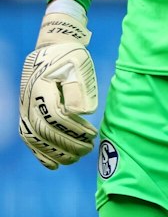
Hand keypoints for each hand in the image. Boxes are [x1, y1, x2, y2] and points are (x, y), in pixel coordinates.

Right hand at [18, 8, 97, 168]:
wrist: (52, 51)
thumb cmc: (70, 58)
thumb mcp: (78, 65)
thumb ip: (79, 88)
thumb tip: (81, 113)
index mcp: (41, 89)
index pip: (56, 116)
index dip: (75, 129)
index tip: (92, 133)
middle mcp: (29, 102)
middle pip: (46, 131)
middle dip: (69, 144)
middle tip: (89, 148)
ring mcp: (25, 110)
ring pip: (36, 139)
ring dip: (57, 153)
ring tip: (77, 158)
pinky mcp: (27, 116)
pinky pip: (29, 138)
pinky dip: (40, 154)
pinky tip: (54, 165)